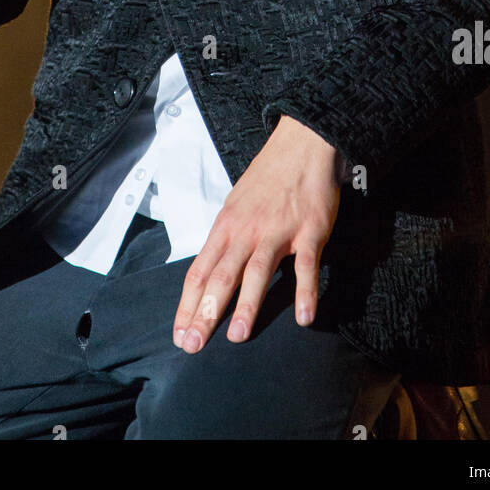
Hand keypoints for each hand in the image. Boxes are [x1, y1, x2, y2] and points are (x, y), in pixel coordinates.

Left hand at [171, 115, 340, 352]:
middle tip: (195, 345)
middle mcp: (247, 230)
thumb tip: (209, 273)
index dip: (188, 304)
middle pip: (221, 275)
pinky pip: (306, 265)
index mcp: (226, 226)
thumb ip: (226, 239)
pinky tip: (303, 317)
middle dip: (206, 312)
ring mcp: (278, 231)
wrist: (301, 144)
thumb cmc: (267, 177)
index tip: (180, 334)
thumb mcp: (235, 204)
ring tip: (237, 336)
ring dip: (247, 305)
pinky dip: (305, 291)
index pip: (200, 270)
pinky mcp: (309, 231)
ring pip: (258, 271)